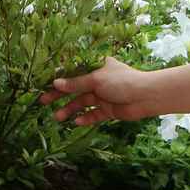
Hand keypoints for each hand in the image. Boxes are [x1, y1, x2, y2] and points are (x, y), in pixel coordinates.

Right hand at [42, 56, 157, 124]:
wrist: (146, 97)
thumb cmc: (121, 81)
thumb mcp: (95, 80)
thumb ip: (75, 83)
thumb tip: (55, 83)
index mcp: (95, 67)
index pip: (73, 72)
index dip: (59, 78)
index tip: (44, 85)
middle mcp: (98, 80)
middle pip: (74, 88)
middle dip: (59, 95)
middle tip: (43, 102)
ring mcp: (103, 96)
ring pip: (82, 103)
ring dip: (70, 109)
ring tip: (58, 117)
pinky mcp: (108, 110)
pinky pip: (93, 114)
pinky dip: (85, 118)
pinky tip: (76, 122)